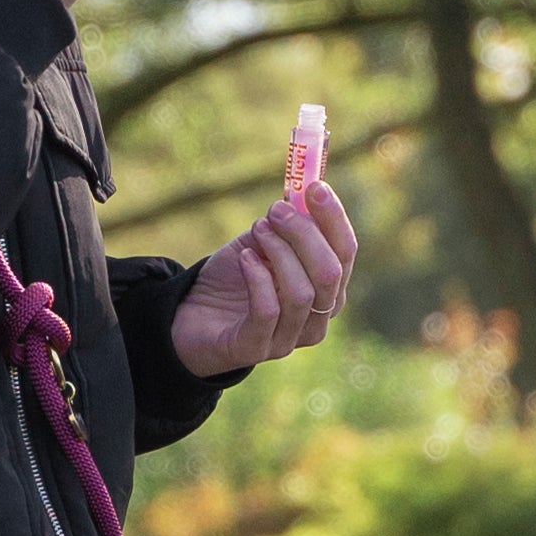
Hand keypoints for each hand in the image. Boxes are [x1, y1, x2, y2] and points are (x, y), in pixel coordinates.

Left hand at [169, 180, 357, 377]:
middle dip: (305, 234)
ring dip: (279, 253)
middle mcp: (316, 319)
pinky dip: (258, 278)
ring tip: (258, 230)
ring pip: (302, 292)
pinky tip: (244, 258)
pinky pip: (268, 311)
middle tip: (277, 209)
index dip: (334, 218)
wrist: (190, 315)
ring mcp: (288, 339)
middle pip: (330, 274)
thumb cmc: (233, 277)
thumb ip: (285, 223)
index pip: (345, 253)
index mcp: (326, 291)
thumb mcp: (261, 242)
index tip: (314, 186)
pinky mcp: (255, 349)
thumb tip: (302, 192)